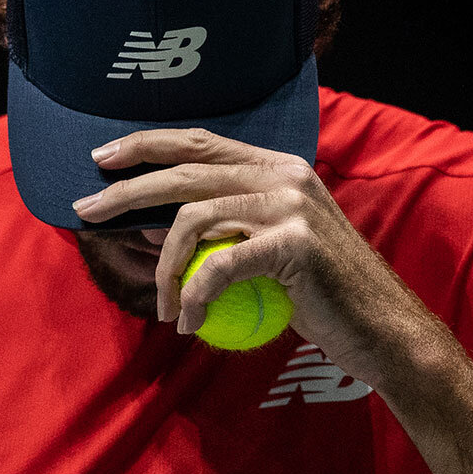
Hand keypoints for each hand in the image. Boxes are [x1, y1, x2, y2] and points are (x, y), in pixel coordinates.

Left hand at [72, 128, 409, 390]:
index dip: (147, 145)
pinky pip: (217, 266)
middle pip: (185, 171)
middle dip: (126, 189)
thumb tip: (159, 223)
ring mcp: (290, 205)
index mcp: (278, 166)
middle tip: (86, 210)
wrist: (385, 331)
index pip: (199, 142)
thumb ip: (232, 224)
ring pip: (192, 219)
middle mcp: (284, 174)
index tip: (101, 157)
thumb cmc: (325, 297)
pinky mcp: (294, 243)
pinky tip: (189, 324)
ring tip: (164, 306)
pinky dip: (193, 297)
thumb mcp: (276, 245)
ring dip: (164, 267)